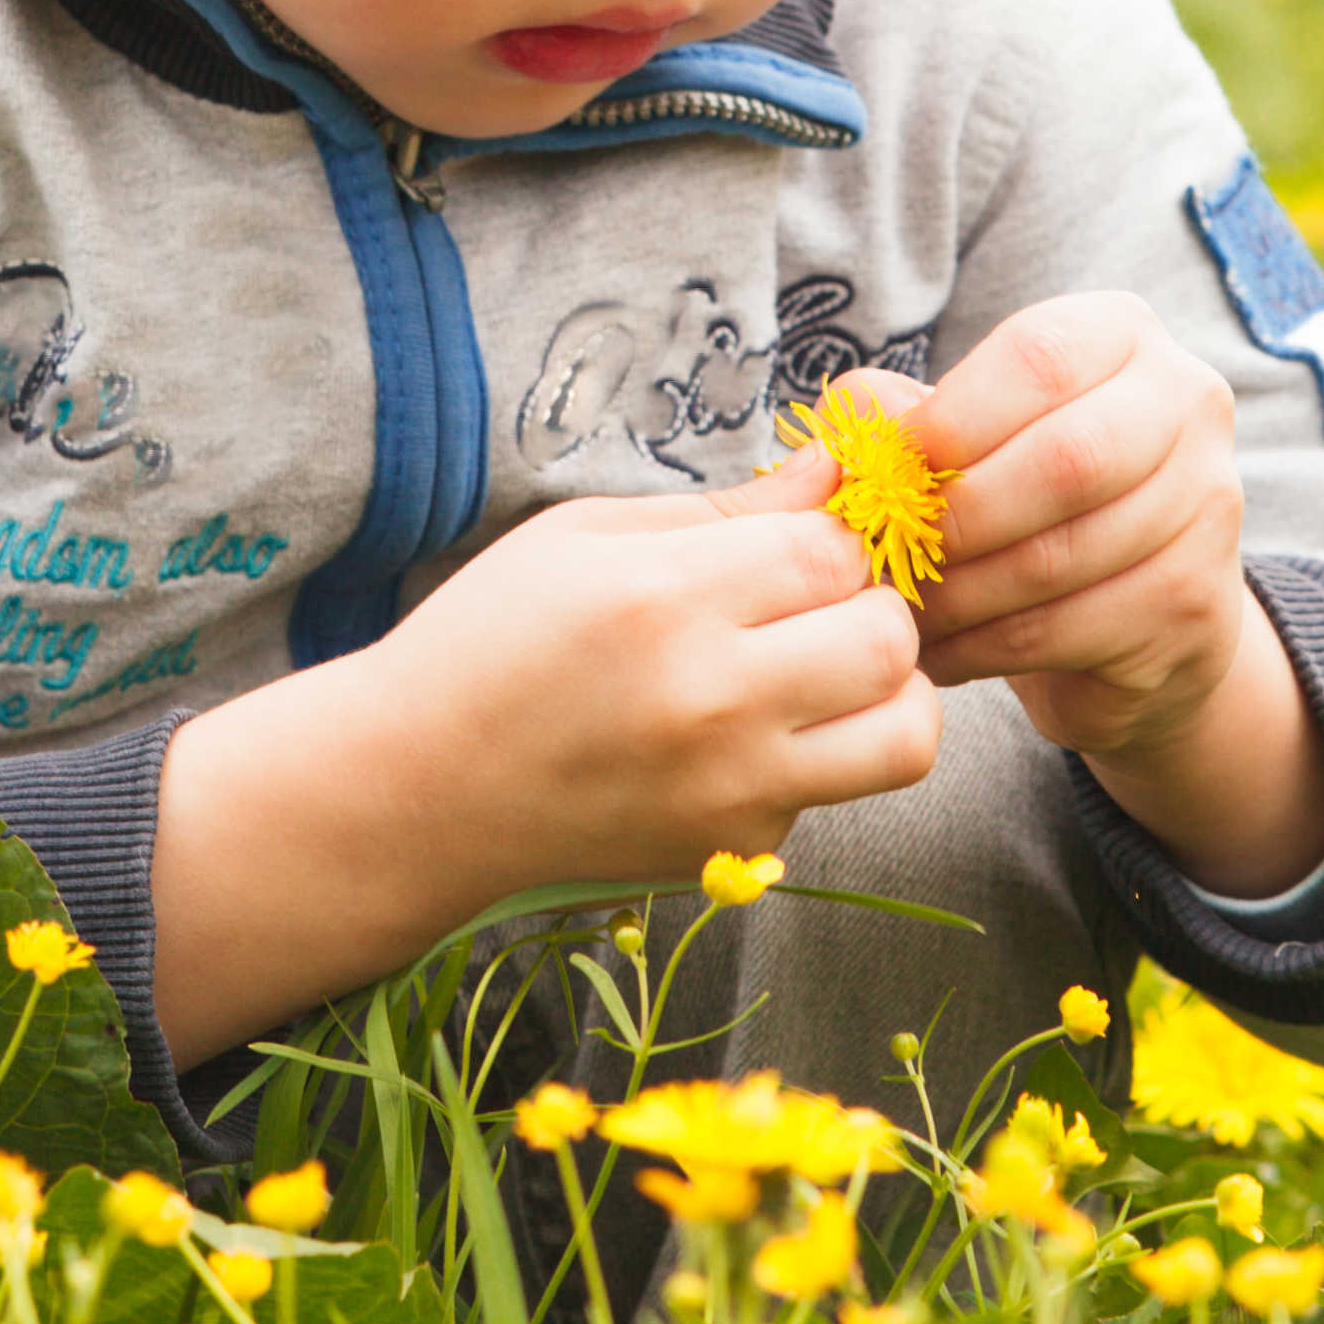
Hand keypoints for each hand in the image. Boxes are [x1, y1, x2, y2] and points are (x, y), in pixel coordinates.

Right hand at [150, 462, 933, 1053]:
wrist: (417, 793)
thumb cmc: (491, 642)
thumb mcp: (585, 537)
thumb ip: (725, 508)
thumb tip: (834, 472)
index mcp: (668, 599)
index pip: (834, 551)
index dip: (828, 538)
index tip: (790, 547)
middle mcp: (714, 702)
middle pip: (889, 637)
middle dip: (870, 606)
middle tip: (817, 606)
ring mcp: (732, 791)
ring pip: (906, 736)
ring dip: (886, 692)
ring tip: (826, 673)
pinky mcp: (735, 852)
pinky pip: (834, 793)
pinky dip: (814, 758)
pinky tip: (743, 738)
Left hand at [888, 292, 1323, 892]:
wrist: (1135, 612)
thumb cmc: (1028, 497)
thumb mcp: (966, 435)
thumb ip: (903, 413)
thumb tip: (850, 415)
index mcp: (1125, 334)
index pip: (1041, 356)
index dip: (953, 417)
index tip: (896, 468)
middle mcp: (1188, 404)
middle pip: (1067, 458)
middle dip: (960, 515)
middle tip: (895, 553)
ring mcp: (1207, 505)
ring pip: (1063, 555)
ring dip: (961, 593)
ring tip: (906, 608)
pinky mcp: (1194, 602)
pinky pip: (1069, 628)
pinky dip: (985, 645)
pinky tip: (945, 651)